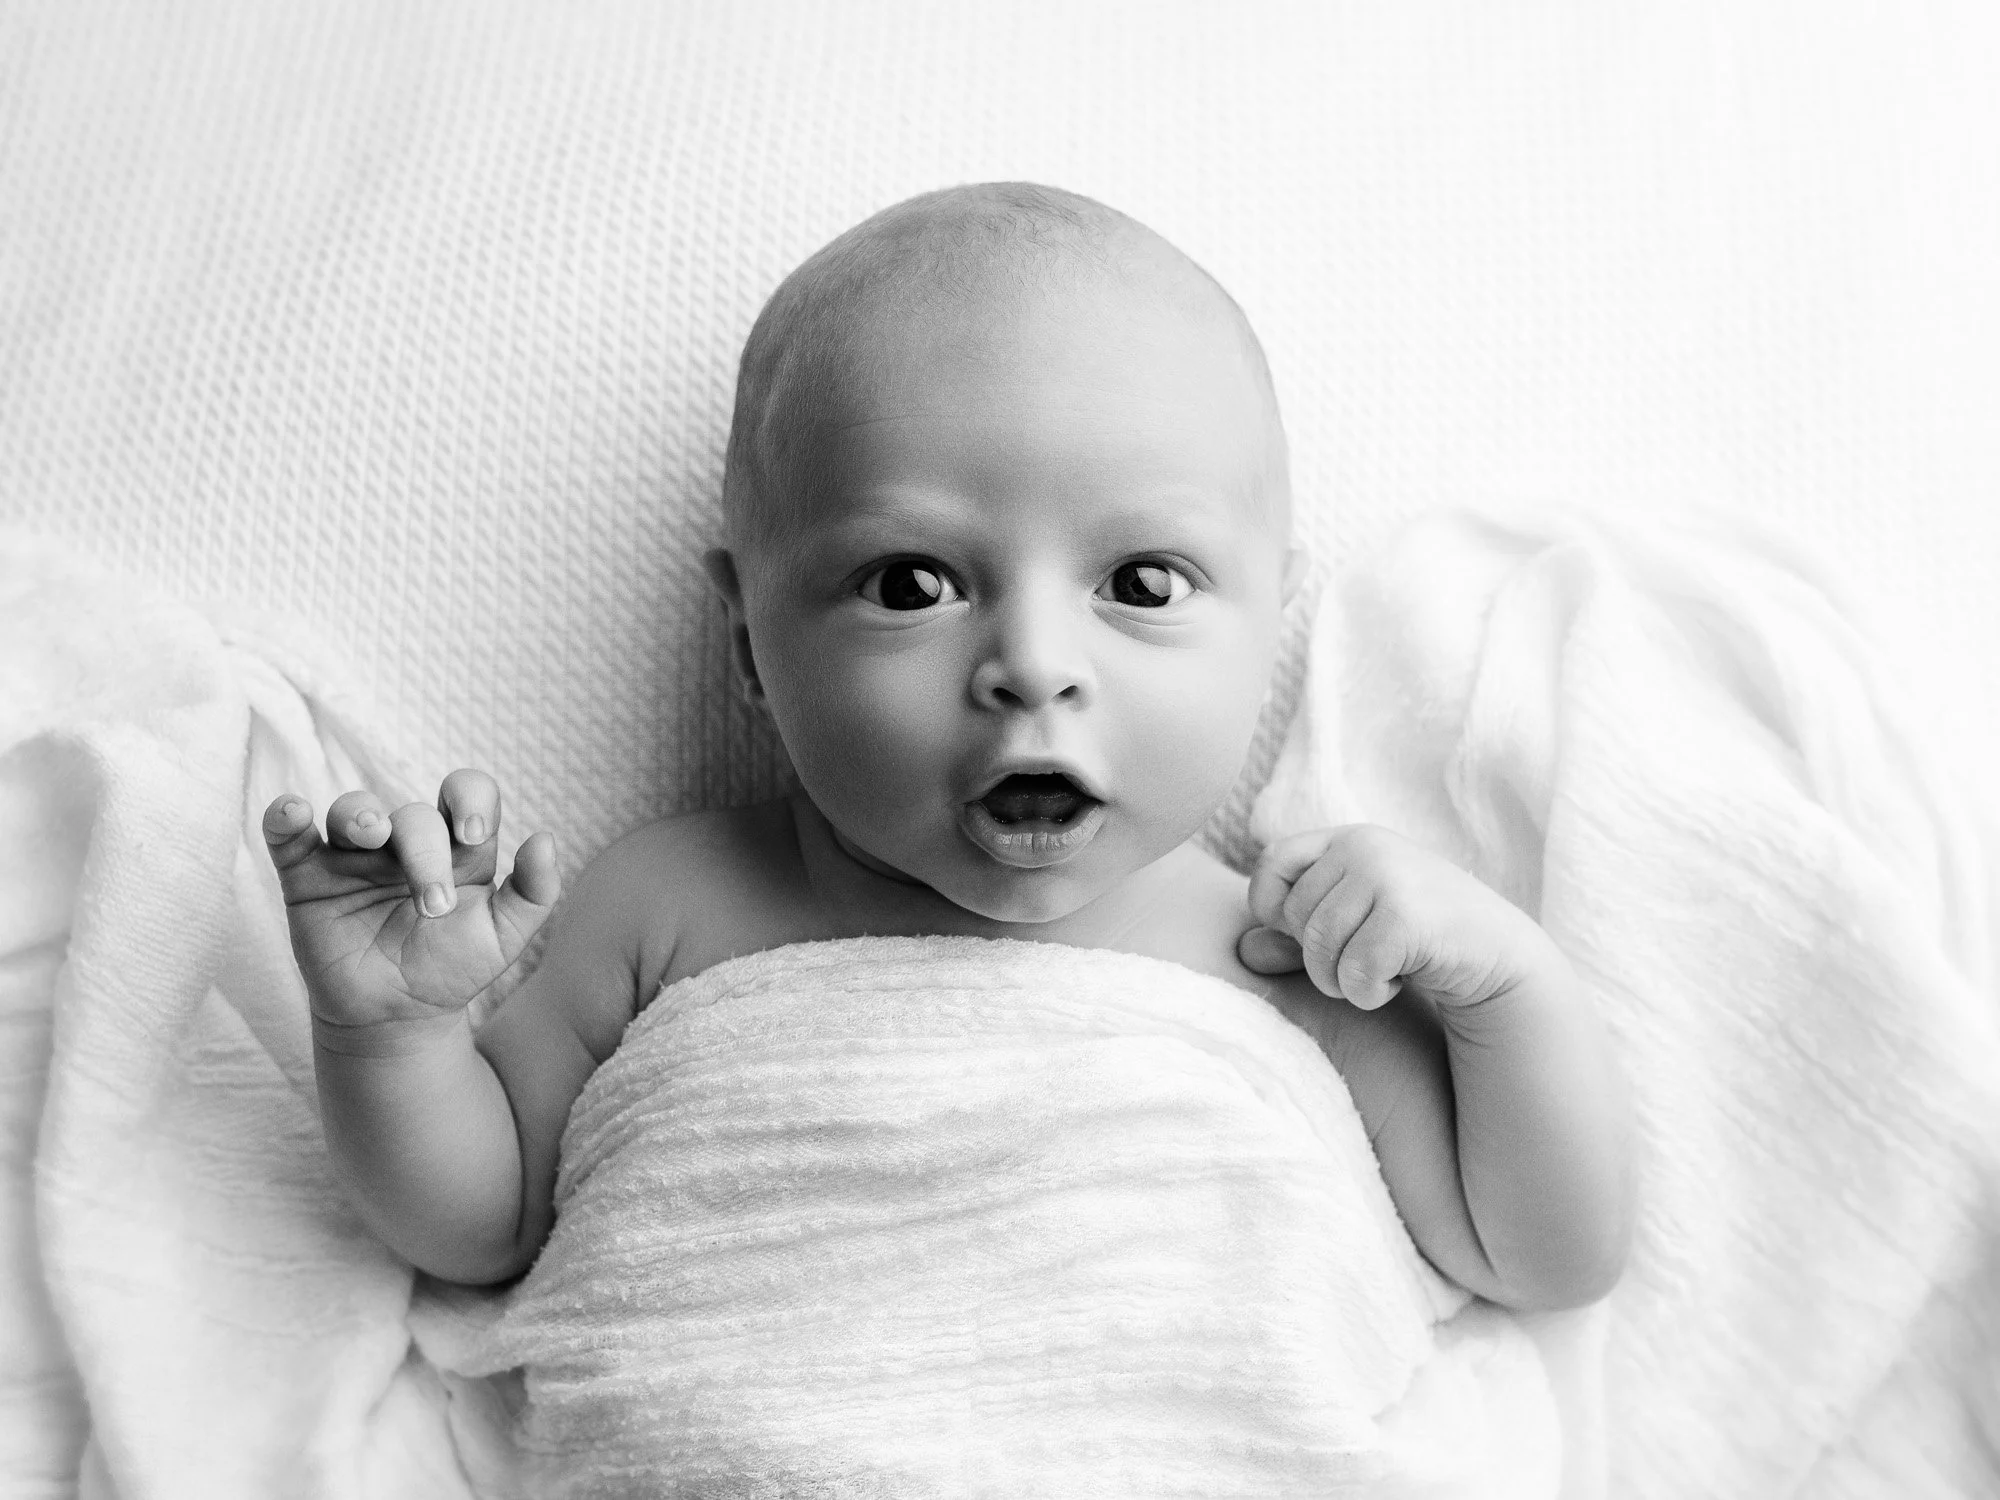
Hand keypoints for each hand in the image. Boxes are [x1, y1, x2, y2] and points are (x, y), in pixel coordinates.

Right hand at [262, 769, 560, 1032]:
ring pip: (352, 810)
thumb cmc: (453, 969)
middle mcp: (404, 842)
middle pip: (412, 814)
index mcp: (455, 846)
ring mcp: (354, 857)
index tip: (472, 834)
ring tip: (370, 835)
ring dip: (360, 815)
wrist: (397, 1019)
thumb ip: (534, 891)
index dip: (470, 798)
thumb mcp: (504, 937)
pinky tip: (293, 812)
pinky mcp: (308, 877)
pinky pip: (289, 836)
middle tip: (435, 906)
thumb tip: (544, 838)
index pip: (465, 792)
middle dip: (425, 852)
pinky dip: (284, 817)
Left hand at [1237, 825, 1556, 1010]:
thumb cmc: (1417, 942)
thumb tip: (1243, 950)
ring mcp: (1388, 877)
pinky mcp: (1406, 916)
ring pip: (1319, 947)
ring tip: (1379, 973)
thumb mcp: (1353, 928)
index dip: (1271, 906)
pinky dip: (1369, 993)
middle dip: (1318, 959)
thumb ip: (1295, 936)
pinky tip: (1400, 981)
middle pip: (1294, 916)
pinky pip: (1353, 972)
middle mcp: (1366, 847)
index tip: (1300, 935)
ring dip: (1342, 981)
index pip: (1272, 861)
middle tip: (1361, 964)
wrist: (1499, 959)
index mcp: (1349, 840)